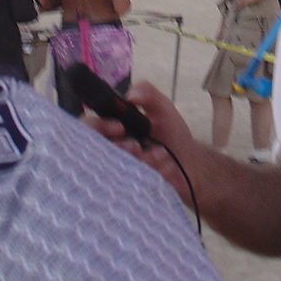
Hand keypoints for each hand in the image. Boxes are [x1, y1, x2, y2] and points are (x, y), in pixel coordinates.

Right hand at [87, 81, 199, 204]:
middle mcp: (111, 150)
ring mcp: (120, 170)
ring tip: (160, 154)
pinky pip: (132, 184)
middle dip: (117, 147)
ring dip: (141, 160)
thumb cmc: (171, 134)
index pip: (89, 126)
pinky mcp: (131, 188)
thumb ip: (147, 93)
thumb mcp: (162, 107)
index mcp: (113, 129)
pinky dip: (153, 171)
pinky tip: (165, 165)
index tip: (119, 128)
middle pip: (94, 151)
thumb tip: (130, 96)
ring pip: (115, 169)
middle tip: (136, 146)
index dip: (98, 126)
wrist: (191, 163)